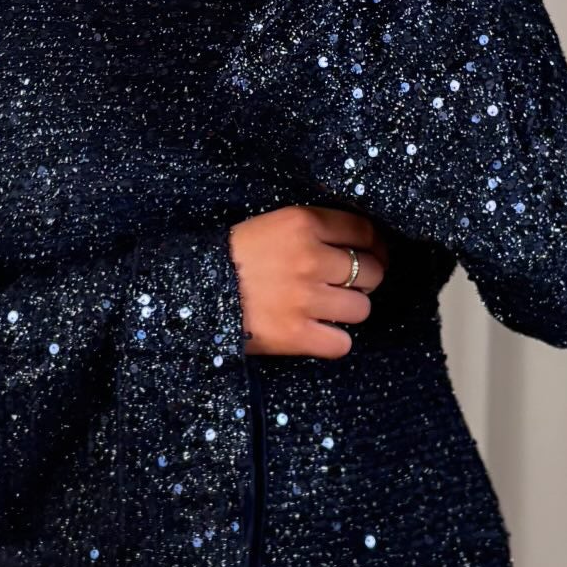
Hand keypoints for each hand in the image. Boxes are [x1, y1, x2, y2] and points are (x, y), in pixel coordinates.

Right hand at [227, 205, 388, 357]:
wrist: (191, 289)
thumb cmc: (230, 256)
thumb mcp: (270, 224)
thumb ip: (311, 227)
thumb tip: (357, 241)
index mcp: (302, 223)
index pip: (363, 231)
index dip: (375, 245)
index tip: (374, 253)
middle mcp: (310, 258)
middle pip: (371, 271)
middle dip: (365, 279)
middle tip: (346, 285)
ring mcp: (305, 298)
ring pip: (361, 308)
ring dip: (349, 311)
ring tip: (328, 310)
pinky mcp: (296, 335)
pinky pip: (342, 343)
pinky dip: (333, 341)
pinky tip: (317, 333)